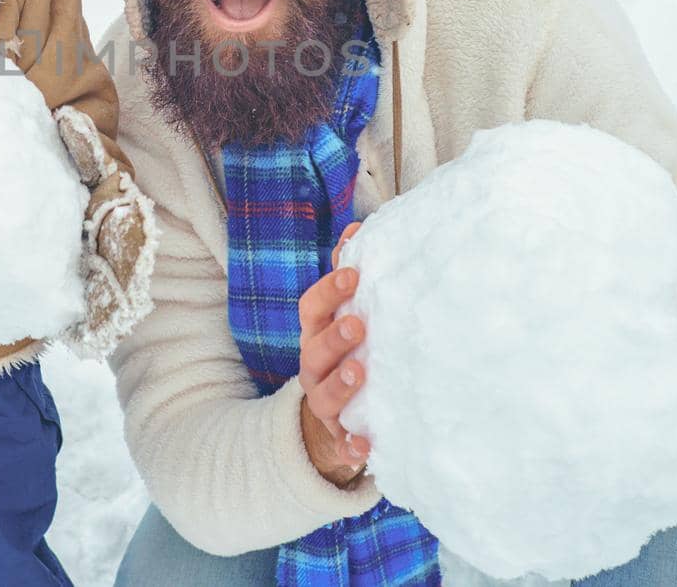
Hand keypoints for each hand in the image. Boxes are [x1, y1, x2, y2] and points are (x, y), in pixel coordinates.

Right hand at [297, 221, 369, 482]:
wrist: (336, 418)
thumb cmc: (345, 352)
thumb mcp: (342, 316)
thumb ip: (346, 277)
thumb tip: (357, 227)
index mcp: (315, 334)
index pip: (312, 308)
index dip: (329, 291)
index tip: (355, 273)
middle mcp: (313, 367)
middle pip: (314, 350)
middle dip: (334, 337)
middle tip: (358, 324)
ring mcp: (324, 404)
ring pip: (324, 395)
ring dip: (341, 384)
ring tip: (361, 372)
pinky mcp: (339, 437)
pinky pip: (342, 446)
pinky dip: (352, 448)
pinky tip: (364, 447)